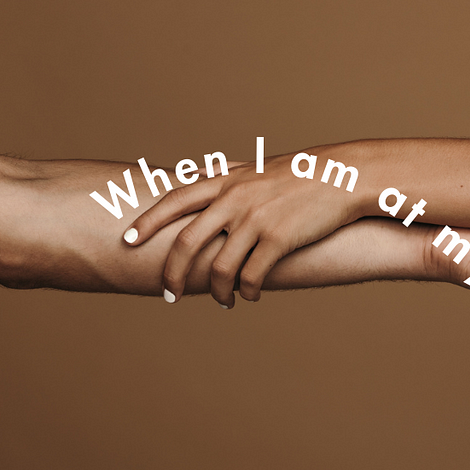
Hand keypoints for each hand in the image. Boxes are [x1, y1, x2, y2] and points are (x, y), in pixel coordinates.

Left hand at [123, 153, 360, 305]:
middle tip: (169, 294)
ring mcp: (256, 220)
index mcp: (226, 181)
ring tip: (223, 301)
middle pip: (187, 242)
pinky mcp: (279, 239)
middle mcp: (235, 199)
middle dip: (173, 274)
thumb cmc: (300, 175)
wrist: (342, 176)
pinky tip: (249, 297)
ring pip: (221, 267)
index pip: (174, 201)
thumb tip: (200, 176)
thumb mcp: (257, 169)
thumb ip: (227, 175)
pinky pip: (252, 276)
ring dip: (217, 291)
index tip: (126, 241)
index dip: (147, 222)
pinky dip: (246, 292)